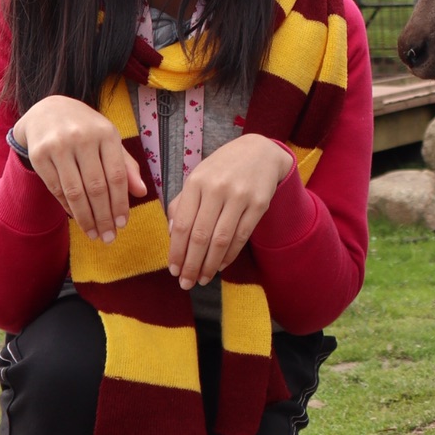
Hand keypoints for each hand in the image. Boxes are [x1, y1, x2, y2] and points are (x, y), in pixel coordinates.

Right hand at [16, 97, 148, 242]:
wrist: (48, 110)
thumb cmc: (87, 129)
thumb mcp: (109, 140)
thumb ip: (126, 166)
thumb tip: (142, 193)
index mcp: (106, 133)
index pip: (117, 175)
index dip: (121, 203)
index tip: (123, 224)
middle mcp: (82, 138)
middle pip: (96, 187)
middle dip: (104, 217)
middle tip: (109, 237)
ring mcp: (58, 146)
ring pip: (75, 192)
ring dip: (86, 218)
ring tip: (94, 234)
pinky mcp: (39, 155)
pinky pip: (56, 189)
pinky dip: (68, 207)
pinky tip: (78, 218)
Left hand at [166, 136, 293, 289]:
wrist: (260, 151)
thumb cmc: (222, 167)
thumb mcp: (198, 177)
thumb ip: (182, 204)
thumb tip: (173, 235)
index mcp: (197, 181)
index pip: (183, 224)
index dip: (177, 251)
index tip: (173, 269)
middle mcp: (217, 188)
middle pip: (201, 236)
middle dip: (191, 264)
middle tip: (186, 283)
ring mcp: (240, 196)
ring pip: (221, 240)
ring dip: (209, 265)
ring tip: (202, 279)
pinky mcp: (259, 204)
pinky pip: (241, 237)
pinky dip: (229, 255)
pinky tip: (220, 266)